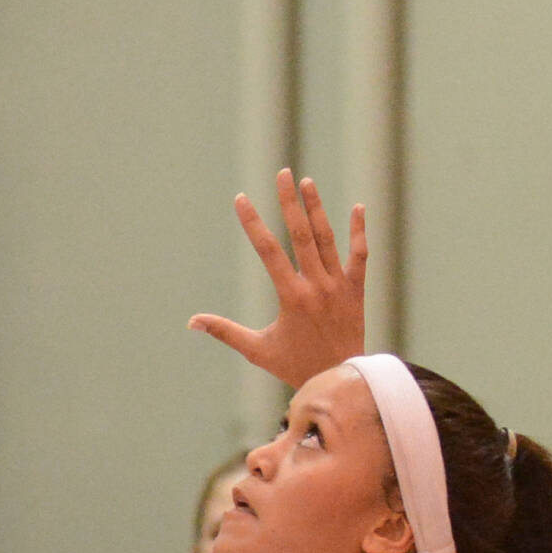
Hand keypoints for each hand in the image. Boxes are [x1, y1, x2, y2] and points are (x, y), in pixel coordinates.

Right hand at [187, 172, 367, 385]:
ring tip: (307, 182)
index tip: (241, 199)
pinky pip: (359, 256)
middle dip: (289, 203)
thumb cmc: (294, 365)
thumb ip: (224, 331)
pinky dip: (359, 233)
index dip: (253, 223)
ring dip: (317, 209)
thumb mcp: (256, 350)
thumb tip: (191, 322)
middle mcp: (316, 286)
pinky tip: (358, 208)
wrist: (340, 378)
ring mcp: (339, 286)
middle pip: (301, 235)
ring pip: (328, 240)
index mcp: (291, 297)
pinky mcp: (356, 290)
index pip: (268, 251)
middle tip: (282, 174)